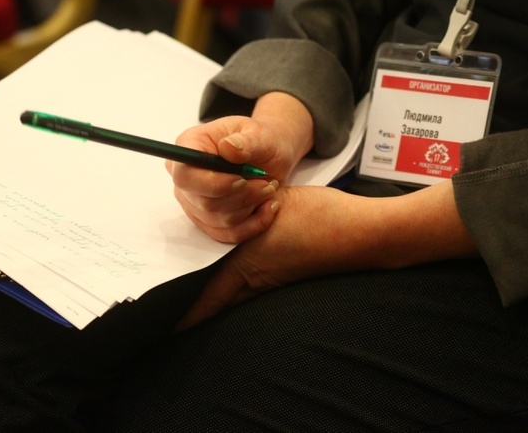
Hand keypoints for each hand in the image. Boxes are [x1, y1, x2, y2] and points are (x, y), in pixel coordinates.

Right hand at [167, 92, 314, 242]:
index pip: (185, 174)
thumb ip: (245, 141)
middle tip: (266, 185)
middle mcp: (186, 175)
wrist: (271, 156)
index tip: (242, 180)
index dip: (212, 183)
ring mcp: (194, 200)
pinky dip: (252, 224)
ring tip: (269, 189)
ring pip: (217, 219)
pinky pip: (227, 233)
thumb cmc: (262, 140)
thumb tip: (228, 148)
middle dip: (240, 196)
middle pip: (203, 201)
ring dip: (249, 207)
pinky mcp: (207, 219)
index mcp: (190, 145)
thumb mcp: (259, 133)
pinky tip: (269, 207)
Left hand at [176, 181, 477, 329]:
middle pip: (218, 302)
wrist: (362, 233)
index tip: (165, 326)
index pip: (209, 296)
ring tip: (191, 296)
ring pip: (234, 295)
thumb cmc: (320, 218)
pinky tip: (230, 272)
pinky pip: (250, 287)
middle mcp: (257, 280)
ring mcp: (273, 282)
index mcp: (248, 266)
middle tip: (171, 317)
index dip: (185, 313)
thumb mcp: (277, 204)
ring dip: (214, 295)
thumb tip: (221, 201)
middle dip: (195, 309)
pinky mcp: (286, 276)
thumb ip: (246, 204)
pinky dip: (234, 284)